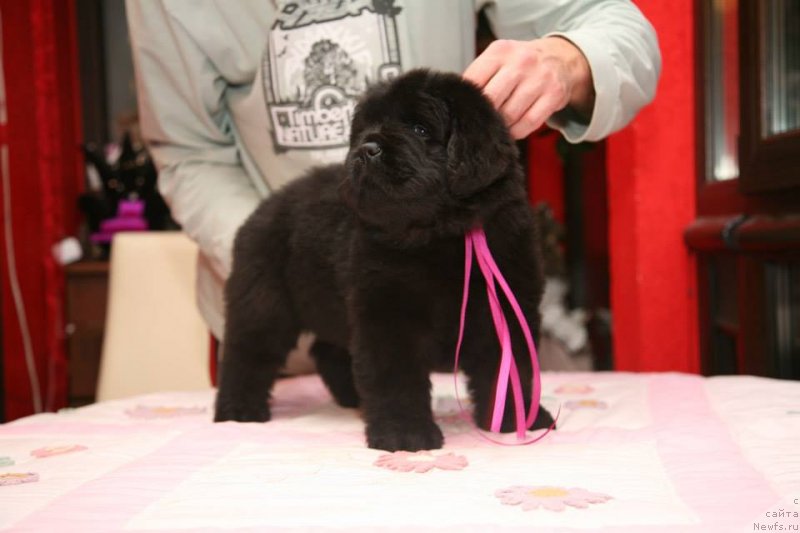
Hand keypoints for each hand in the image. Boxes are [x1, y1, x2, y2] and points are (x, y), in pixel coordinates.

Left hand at [463, 37, 594, 138]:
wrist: (560, 57)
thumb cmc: (520, 63)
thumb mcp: (498, 58)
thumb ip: (478, 76)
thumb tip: (457, 103)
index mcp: (501, 51)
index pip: (473, 80)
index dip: (467, 101)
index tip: (464, 110)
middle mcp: (521, 62)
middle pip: (491, 99)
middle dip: (484, 115)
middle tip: (480, 122)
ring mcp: (540, 78)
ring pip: (510, 114)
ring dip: (500, 126)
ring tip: (496, 126)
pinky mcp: (554, 95)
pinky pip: (529, 122)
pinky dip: (517, 131)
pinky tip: (512, 130)